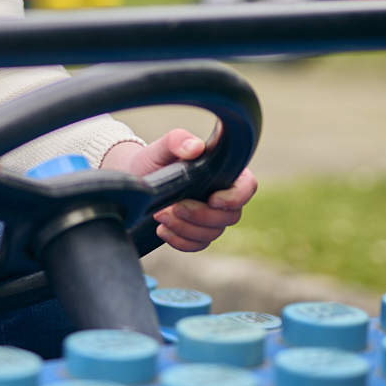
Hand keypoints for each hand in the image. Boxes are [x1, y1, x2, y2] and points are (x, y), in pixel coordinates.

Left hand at [102, 129, 257, 252]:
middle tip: (173, 207)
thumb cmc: (156, 159)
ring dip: (186, 228)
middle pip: (230, 216)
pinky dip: (180, 241)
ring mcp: (211, 217)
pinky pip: (197, 245)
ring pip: (213, 233)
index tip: (212, 200)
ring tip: (160, 215)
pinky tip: (162, 230)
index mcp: (225, 171)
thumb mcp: (163, 146)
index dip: (235, 198)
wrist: (138, 179)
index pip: (247, 187)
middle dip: (200, 215)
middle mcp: (223, 196)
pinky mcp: (197, 232)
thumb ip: (179, 140)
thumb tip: (196, 148)